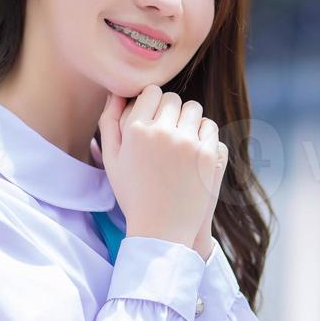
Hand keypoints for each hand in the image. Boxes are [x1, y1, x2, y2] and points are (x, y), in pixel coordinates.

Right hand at [115, 95, 226, 259]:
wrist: (161, 229)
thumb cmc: (133, 193)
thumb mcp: (112, 160)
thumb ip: (109, 123)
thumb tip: (117, 92)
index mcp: (136, 130)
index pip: (151, 92)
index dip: (153, 102)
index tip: (154, 117)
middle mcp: (162, 132)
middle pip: (174, 99)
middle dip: (171, 110)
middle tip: (168, 130)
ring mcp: (187, 143)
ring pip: (194, 109)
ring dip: (189, 119)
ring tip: (182, 139)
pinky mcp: (208, 154)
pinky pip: (209, 127)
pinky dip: (203, 134)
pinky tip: (194, 150)